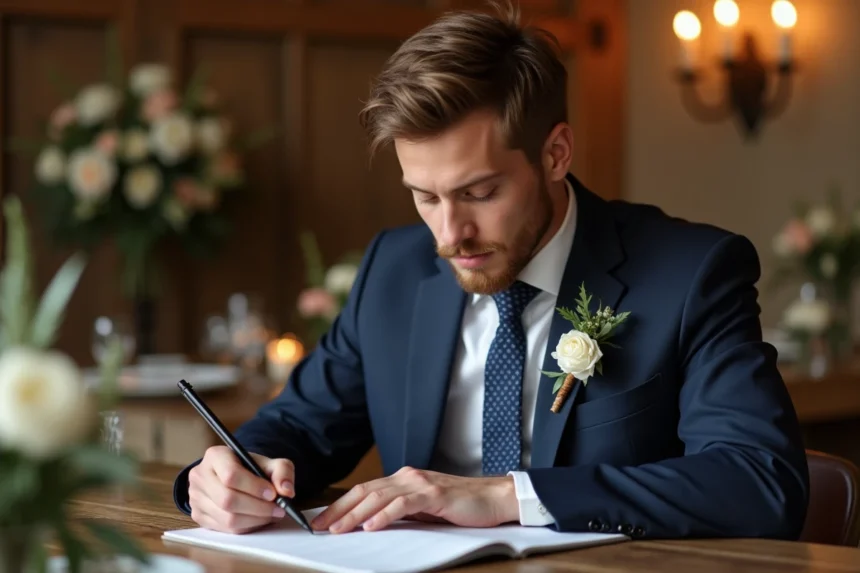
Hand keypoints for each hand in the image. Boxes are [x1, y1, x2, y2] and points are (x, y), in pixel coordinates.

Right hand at [188, 445, 294, 533]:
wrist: (231, 475)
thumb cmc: (250, 468)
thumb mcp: (269, 462)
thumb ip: (282, 471)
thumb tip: (286, 491)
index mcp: (215, 456)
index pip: (231, 475)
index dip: (254, 487)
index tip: (272, 493)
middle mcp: (200, 476)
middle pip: (227, 500)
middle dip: (258, 507)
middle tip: (278, 509)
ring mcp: (195, 497)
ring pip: (227, 518)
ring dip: (255, 520)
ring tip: (272, 514)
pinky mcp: (198, 515)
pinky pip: (224, 528)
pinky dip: (246, 526)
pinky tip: (258, 519)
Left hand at [310, 466, 518, 533]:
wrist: (494, 498)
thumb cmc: (461, 506)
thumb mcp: (424, 509)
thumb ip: (401, 510)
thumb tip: (372, 523)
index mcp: (404, 479)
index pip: (365, 490)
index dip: (340, 505)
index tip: (321, 521)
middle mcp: (408, 476)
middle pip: (365, 491)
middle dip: (339, 510)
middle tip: (319, 527)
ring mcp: (420, 483)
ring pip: (379, 497)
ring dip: (355, 514)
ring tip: (337, 529)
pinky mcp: (434, 494)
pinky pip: (402, 504)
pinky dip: (384, 515)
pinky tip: (370, 525)